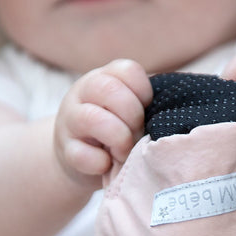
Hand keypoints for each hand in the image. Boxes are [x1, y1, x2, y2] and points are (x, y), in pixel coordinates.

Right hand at [54, 59, 151, 186]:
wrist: (80, 158)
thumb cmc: (115, 129)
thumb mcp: (128, 109)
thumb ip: (144, 104)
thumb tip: (170, 114)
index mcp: (105, 77)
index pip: (128, 70)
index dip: (144, 93)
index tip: (146, 110)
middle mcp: (83, 93)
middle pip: (109, 89)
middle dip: (132, 116)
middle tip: (137, 135)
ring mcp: (70, 121)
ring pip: (92, 118)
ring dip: (118, 138)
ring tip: (124, 152)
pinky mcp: (65, 150)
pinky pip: (81, 154)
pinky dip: (100, 163)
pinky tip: (106, 165)